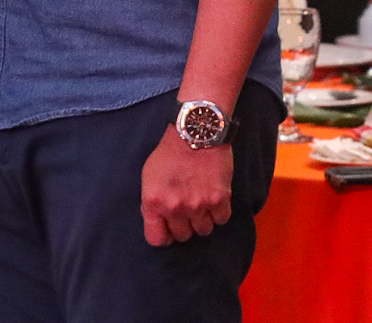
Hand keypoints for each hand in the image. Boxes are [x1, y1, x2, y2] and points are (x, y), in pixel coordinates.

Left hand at [141, 128, 232, 244]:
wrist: (196, 132)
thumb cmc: (170, 153)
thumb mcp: (149, 177)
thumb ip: (152, 203)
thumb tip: (159, 220)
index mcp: (153, 203)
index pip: (157, 240)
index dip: (164, 236)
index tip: (170, 229)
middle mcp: (175, 208)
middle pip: (183, 236)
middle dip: (185, 226)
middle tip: (188, 211)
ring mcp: (198, 205)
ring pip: (203, 231)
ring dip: (203, 220)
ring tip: (203, 204)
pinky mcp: (220, 198)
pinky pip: (222, 219)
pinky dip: (219, 212)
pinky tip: (215, 200)